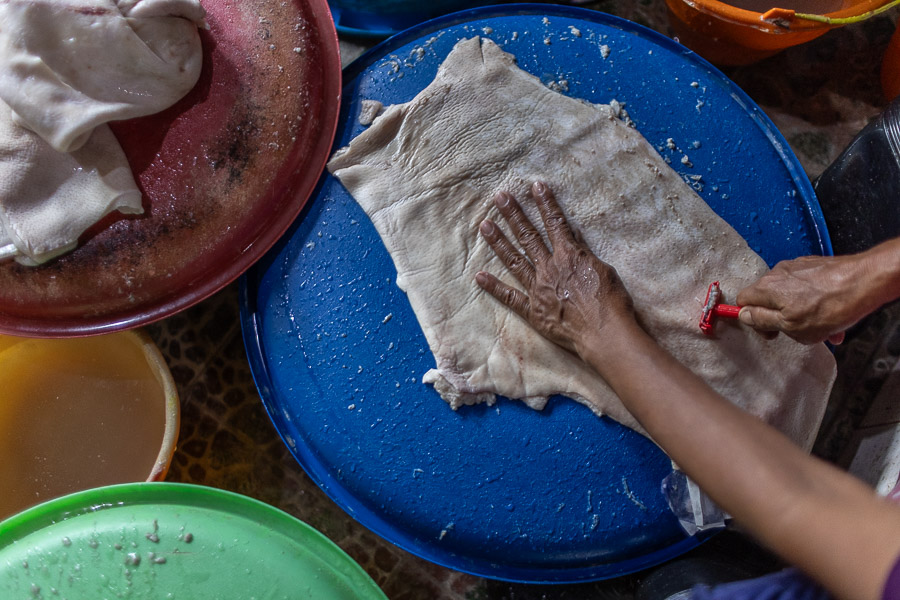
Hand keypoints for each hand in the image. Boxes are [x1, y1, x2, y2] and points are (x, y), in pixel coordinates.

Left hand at [474, 181, 635, 358]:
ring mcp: (538, 289)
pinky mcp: (533, 312)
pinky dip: (494, 287)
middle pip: (528, 236)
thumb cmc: (612, 303)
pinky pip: (510, 297)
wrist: (604, 334)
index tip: (535, 186)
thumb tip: (574, 238)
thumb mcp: (605, 270)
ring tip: (484, 225)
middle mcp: (550, 269)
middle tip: (499, 197)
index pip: (555, 223)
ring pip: (514, 260)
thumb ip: (585, 254)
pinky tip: (479, 276)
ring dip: (499, 242)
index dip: (545, 203)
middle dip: (513, 214)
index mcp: (570, 256)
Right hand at [736, 254, 878, 344]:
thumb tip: (744, 315)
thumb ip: (762, 320)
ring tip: (820, 325)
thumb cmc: (831, 306)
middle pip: (767, 298)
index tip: (768, 330)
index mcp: (766, 288)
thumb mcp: (791, 326)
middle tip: (796, 331)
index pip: (743, 301)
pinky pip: (805, 287)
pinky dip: (813, 300)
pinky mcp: (813, 265)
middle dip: (780, 317)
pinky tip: (829, 311)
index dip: (753, 319)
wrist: (864, 282)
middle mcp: (777, 273)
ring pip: (789, 294)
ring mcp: (796, 267)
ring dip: (799, 311)